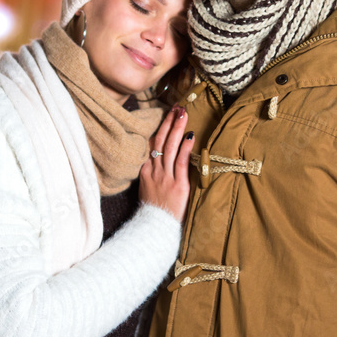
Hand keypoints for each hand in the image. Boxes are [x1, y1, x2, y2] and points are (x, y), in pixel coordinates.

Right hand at [139, 106, 193, 222]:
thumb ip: (151, 175)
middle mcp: (154, 171)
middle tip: (177, 107)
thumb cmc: (154, 212)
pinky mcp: (178, 185)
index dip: (160, 128)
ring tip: (183, 113)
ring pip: (170, 147)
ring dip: (177, 128)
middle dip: (169, 122)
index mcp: (145, 171)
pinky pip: (181, 162)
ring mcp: (165, 177)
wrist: (154, 229)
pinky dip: (186, 148)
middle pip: (161, 141)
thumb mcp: (147, 190)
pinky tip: (190, 135)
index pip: (152, 145)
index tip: (168, 115)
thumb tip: (158, 163)